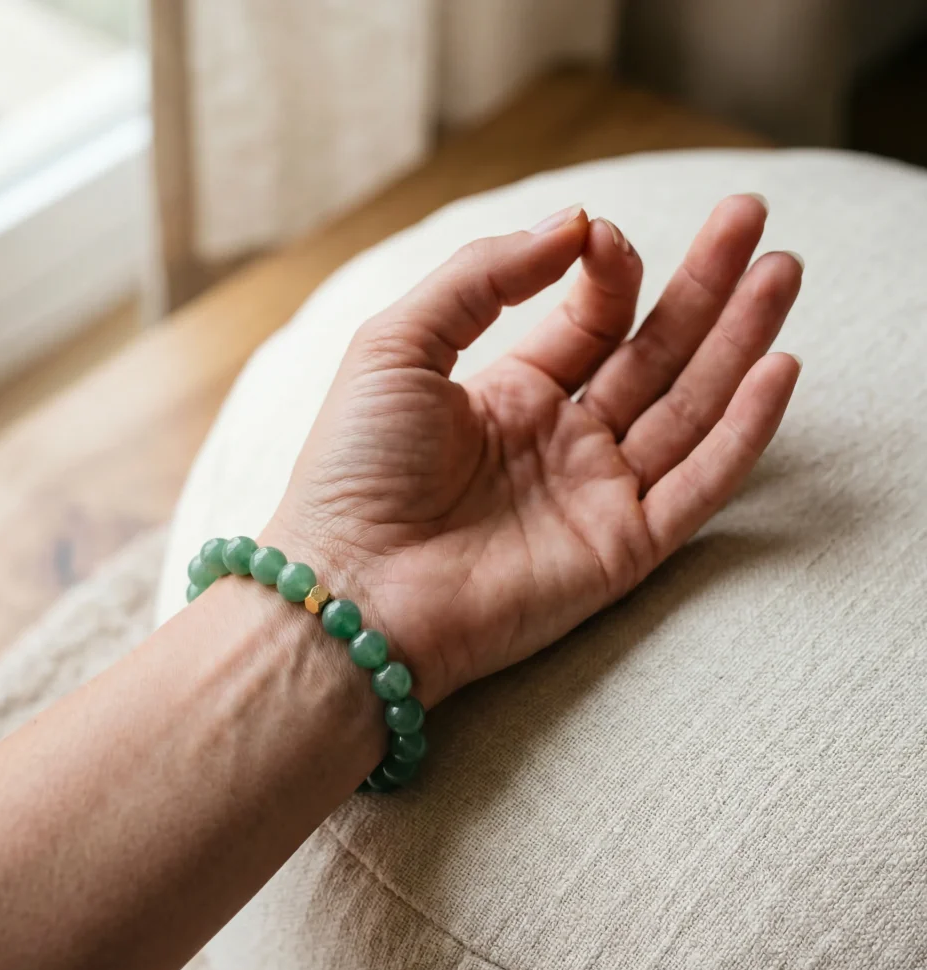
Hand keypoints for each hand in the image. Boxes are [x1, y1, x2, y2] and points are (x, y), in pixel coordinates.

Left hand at [265, 196, 802, 707]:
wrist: (350, 589)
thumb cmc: (354, 469)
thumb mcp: (398, 345)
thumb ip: (481, 276)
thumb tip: (573, 220)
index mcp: (511, 395)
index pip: (590, 320)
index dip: (608, 269)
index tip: (606, 232)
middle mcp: (563, 442)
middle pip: (654, 353)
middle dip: (705, 286)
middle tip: (751, 217)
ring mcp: (597, 494)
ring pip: (689, 408)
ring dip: (739, 339)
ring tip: (782, 268)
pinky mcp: (621, 549)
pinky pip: (698, 485)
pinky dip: (742, 433)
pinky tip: (779, 368)